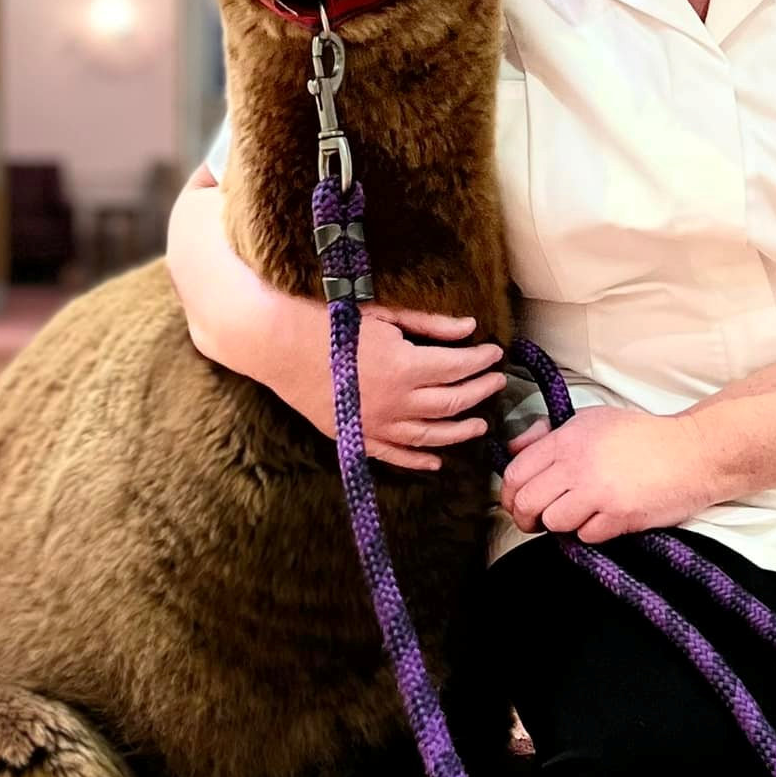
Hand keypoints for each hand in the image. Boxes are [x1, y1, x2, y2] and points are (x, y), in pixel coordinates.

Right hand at [332, 307, 506, 471]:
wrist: (278, 345)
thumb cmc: (331, 322)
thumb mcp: (385, 315)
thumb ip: (430, 325)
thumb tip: (469, 328)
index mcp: (406, 367)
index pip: (458, 367)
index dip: (481, 361)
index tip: (495, 353)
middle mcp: (396, 402)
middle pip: (451, 403)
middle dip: (480, 392)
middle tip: (496, 383)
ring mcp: (376, 424)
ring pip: (430, 436)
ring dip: (459, 431)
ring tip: (480, 425)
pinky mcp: (357, 436)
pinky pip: (394, 455)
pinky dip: (418, 461)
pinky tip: (435, 462)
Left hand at [500, 406, 708, 542]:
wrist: (691, 453)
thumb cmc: (642, 436)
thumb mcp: (591, 420)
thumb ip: (548, 434)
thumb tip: (513, 448)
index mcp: (567, 439)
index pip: (515, 472)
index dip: (508, 493)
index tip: (515, 501)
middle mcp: (577, 465)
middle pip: (526, 503)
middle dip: (525, 517)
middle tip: (535, 520)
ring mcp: (598, 493)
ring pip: (553, 523)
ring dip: (561, 524)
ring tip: (577, 515)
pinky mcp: (619, 517)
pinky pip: (586, 536)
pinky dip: (591, 533)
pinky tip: (604, 518)